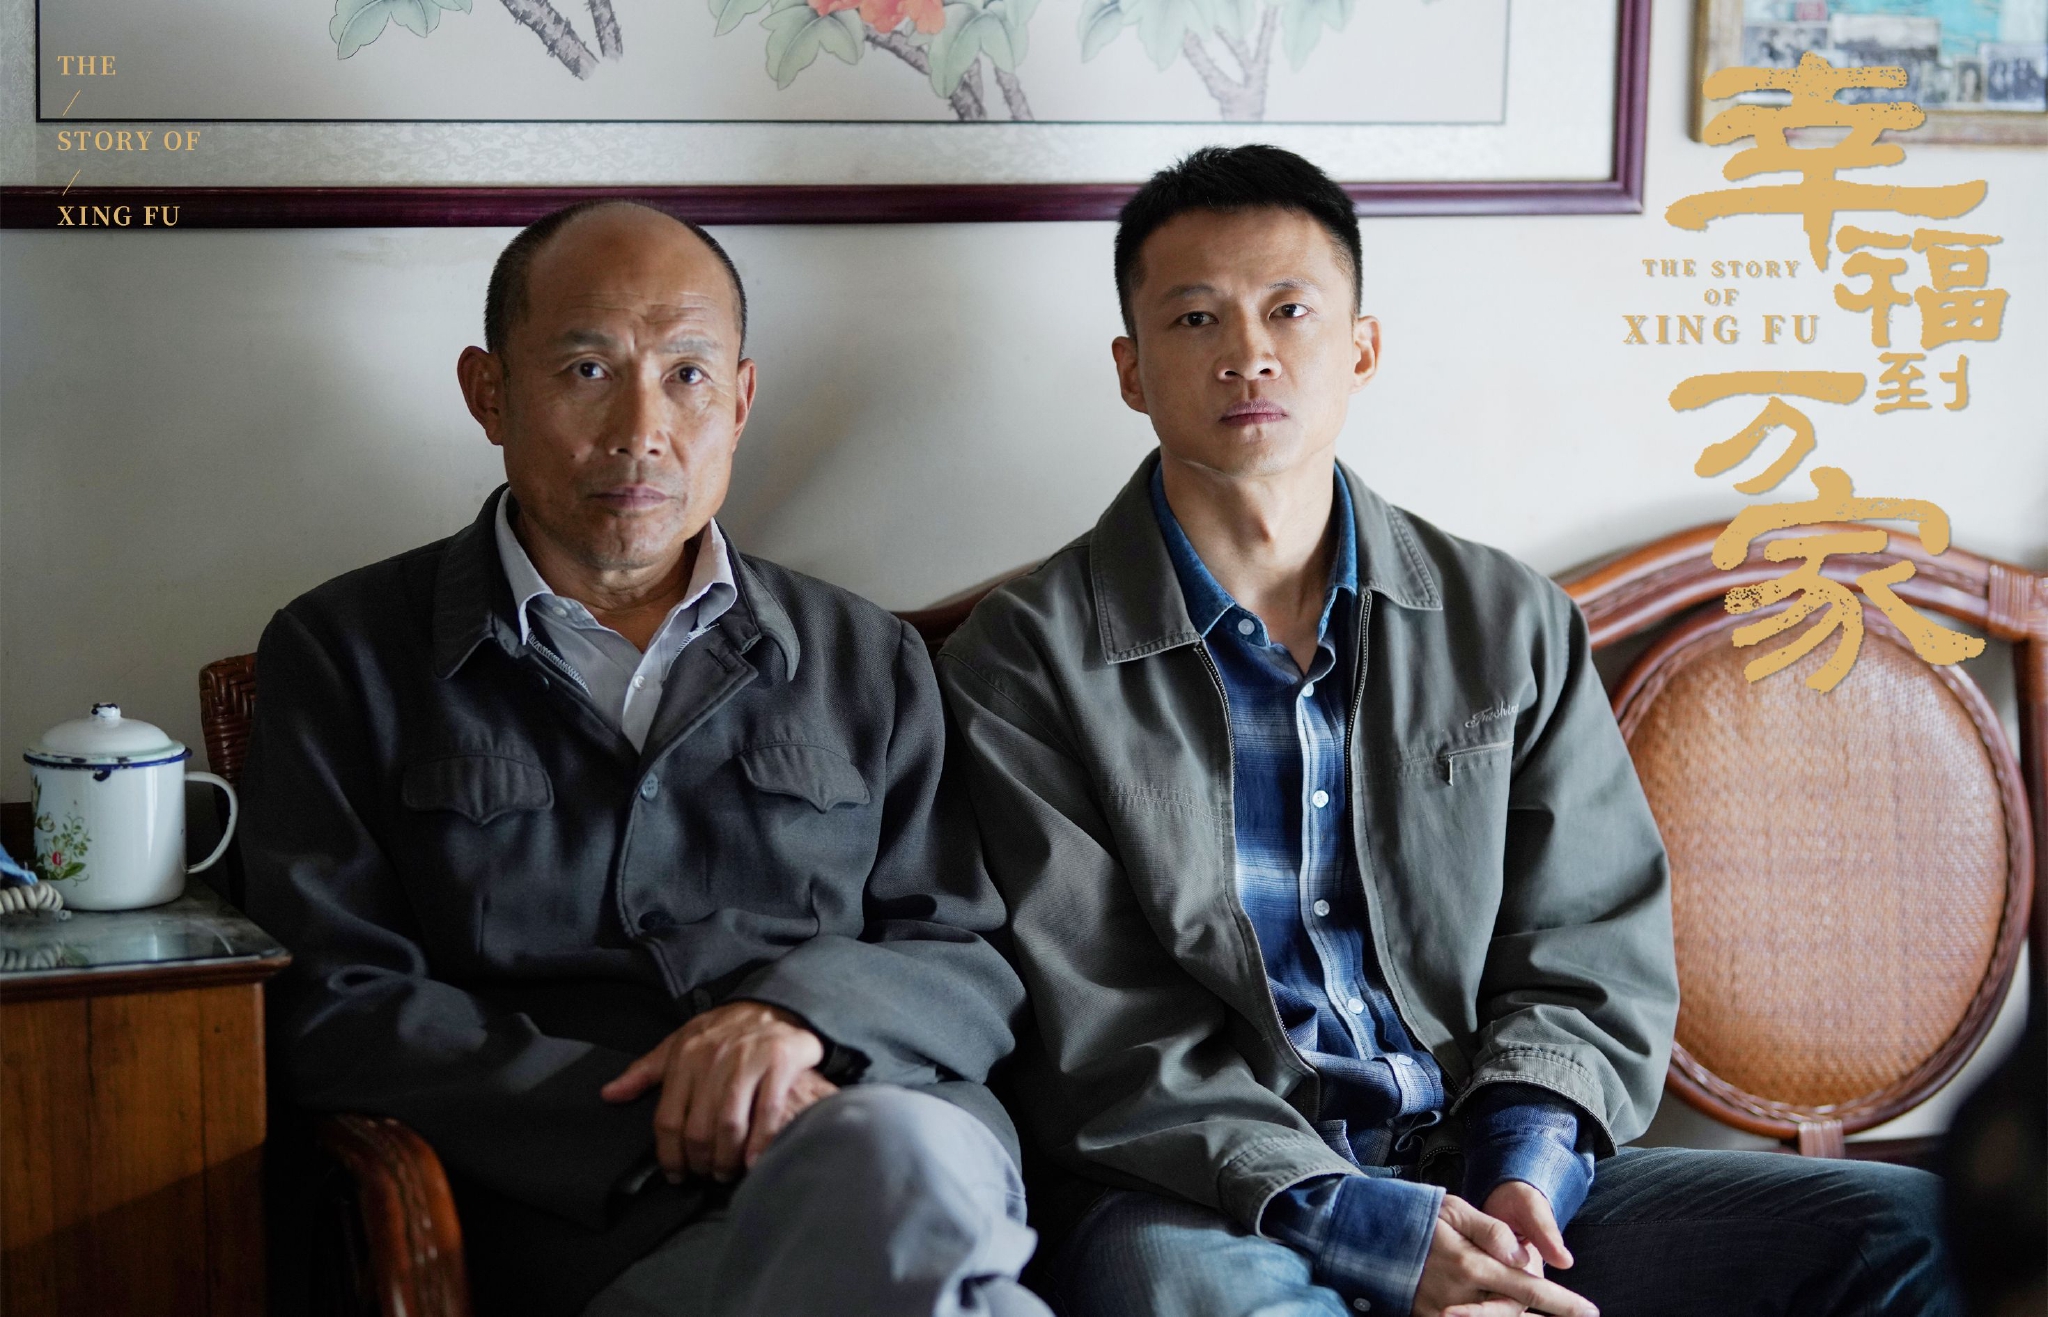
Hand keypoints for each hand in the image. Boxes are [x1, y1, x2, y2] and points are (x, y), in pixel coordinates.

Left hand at [599, 1001, 837, 1182]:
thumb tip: (609, 1095)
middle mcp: (713, 1058)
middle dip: (701, 1163)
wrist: (774, 1002)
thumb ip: (645, 1072)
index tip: (677, 1174)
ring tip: (727, 1172)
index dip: (670, 1156)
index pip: (668, 1120)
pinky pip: (767, 1112)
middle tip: (707, 1176)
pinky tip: (755, 1161)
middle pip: (698, 1129)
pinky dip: (760, 1143)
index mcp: (684, 1057)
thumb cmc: (723, 1031)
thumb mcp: (680, 1043)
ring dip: (727, 1159)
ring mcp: (748, 1059)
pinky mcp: (780, 1061)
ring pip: (730, 1125)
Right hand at [1411, 1194, 1596, 1316]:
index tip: (1589, 1310)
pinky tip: (1502, 1316)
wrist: (1364, 1234)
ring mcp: (1442, 1310)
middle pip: (1514, 1313)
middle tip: (1579, 1316)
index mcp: (1471, 1264)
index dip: (1561, 1302)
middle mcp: (1460, 1294)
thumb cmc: (1414, 1216)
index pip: (1527, 1288)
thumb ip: (1489, 1230)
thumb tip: (1522, 1255)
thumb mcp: (1452, 1210)